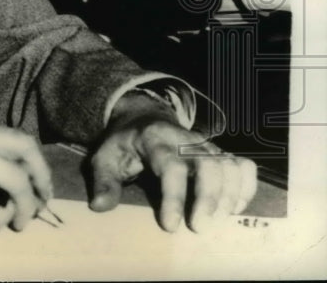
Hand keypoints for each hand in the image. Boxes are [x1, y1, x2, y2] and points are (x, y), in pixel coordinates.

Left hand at [89, 92, 257, 231]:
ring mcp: (206, 145)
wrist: (143, 118)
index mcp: (154, 138)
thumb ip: (104, 181)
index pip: (170, 165)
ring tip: (216, 222)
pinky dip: (245, 187)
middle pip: (207, 164)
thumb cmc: (124, 144)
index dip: (174, 197)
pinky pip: (243, 166)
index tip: (170, 226)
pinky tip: (234, 209)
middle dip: (207, 198)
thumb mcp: (105, 157)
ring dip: (228, 196)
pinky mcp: (219, 152)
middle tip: (199, 227)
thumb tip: (99, 206)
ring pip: (228, 165)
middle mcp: (185, 139)